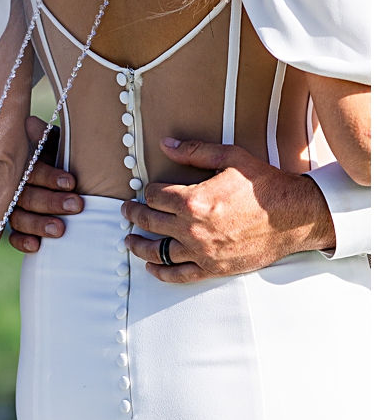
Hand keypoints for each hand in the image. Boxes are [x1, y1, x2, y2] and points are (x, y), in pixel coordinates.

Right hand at [7, 115, 82, 253]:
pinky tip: (36, 246)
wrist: (64, 176)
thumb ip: (46, 138)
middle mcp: (14, 186)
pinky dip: (23, 242)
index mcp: (24, 164)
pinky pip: (13, 237)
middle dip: (52, 202)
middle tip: (77, 205)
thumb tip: (29, 122)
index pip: (32, 171)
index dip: (50, 177)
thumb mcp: (58, 143)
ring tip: (61, 230)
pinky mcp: (16, 227)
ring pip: (19, 218)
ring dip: (39, 224)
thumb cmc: (62, 156)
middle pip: (27, 197)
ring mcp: (13, 208)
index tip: (71, 183)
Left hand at [124, 137, 336, 282]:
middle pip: (150, 222)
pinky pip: (177, 274)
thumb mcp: (232, 158)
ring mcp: (200, 251)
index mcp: (193, 200)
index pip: (156, 196)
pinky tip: (150, 266)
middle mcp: (191, 229)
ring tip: (129, 240)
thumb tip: (166, 144)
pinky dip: (160, 272)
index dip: (148, 191)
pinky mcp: (210, 268)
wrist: (293, 215)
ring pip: (157, 251)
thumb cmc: (265, 186)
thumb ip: (195, 151)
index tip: (147, 190)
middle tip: (127, 211)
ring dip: (138, 245)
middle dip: (134, 215)